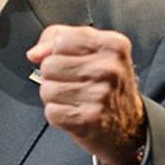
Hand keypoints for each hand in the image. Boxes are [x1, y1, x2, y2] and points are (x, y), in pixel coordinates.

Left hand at [26, 25, 145, 164]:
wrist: (130, 125)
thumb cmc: (105, 82)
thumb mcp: (92, 50)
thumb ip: (58, 38)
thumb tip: (34, 53)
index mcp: (112, 45)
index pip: (61, 38)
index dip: (58, 50)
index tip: (72, 59)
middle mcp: (109, 68)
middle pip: (49, 65)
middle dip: (54, 75)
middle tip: (75, 82)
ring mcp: (100, 95)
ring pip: (47, 89)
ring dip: (55, 96)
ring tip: (75, 97)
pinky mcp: (89, 119)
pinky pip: (51, 112)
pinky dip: (58, 114)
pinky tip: (75, 112)